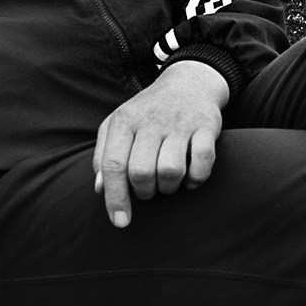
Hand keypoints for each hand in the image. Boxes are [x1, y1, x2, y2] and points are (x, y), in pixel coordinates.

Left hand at [92, 59, 229, 228]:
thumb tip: (99, 189)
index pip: (113, 165)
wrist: (188, 83)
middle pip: (141, 173)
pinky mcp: (206, 126)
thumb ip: (104, 156)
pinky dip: (196, 178)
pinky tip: (191, 177)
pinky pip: (202, 163)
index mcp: (124, 120)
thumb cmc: (147, 114)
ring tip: (167, 181)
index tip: (120, 222)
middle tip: (148, 189)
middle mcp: (151, 120)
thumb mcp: (118, 126)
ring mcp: (180, 123)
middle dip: (145, 192)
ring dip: (169, 187)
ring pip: (170, 171)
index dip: (115, 198)